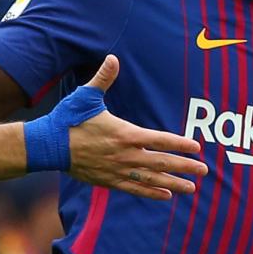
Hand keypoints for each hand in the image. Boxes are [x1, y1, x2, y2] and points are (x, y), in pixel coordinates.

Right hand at [65, 56, 208, 199]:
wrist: (49, 146)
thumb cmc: (69, 119)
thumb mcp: (87, 97)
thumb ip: (103, 78)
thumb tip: (112, 58)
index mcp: (124, 134)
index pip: (159, 140)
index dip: (179, 143)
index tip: (196, 146)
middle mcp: (125, 155)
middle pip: (161, 162)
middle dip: (185, 166)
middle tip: (204, 170)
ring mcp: (118, 170)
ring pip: (152, 179)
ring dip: (173, 183)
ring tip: (191, 188)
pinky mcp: (109, 181)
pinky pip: (135, 189)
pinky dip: (152, 193)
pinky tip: (166, 195)